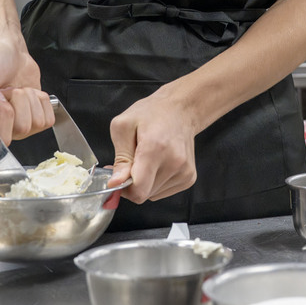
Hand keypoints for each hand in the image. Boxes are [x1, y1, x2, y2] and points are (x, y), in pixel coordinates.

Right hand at [0, 38, 53, 146]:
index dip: (3, 112)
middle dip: (17, 102)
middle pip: (21, 129)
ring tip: (14, 90)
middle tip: (5, 91)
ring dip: (28, 99)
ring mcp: (13, 128)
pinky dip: (40, 101)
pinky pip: (47, 119)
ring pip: (35, 123)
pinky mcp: (31, 120)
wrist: (8, 50)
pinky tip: (26, 93)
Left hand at [107, 87, 197, 202]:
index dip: (123, 189)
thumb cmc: (151, 114)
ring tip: (147, 159)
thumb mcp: (123, 126)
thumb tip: (116, 183)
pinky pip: (164, 192)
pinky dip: (156, 182)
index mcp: (155, 149)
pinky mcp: (189, 177)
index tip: (119, 177)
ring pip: (153, 195)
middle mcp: (174, 163)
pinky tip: (158, 163)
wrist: (180, 109)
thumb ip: (120, 158)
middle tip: (131, 162)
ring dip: (145, 182)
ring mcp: (184, 172)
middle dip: (132, 183)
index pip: (138, 190)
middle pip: (144, 194)